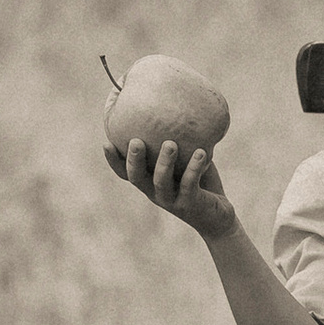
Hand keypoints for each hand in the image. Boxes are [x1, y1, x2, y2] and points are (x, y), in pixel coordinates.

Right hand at [104, 134, 237, 240]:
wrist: (217, 216)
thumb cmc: (200, 182)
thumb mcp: (186, 161)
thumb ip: (180, 142)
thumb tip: (176, 107)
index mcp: (150, 182)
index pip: (126, 173)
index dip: (113, 161)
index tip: (106, 143)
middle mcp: (155, 192)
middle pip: (137, 178)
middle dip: (134, 159)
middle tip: (136, 141)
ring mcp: (172, 200)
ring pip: (161, 181)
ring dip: (165, 162)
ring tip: (170, 144)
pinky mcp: (191, 204)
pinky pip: (190, 184)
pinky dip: (194, 167)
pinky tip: (201, 152)